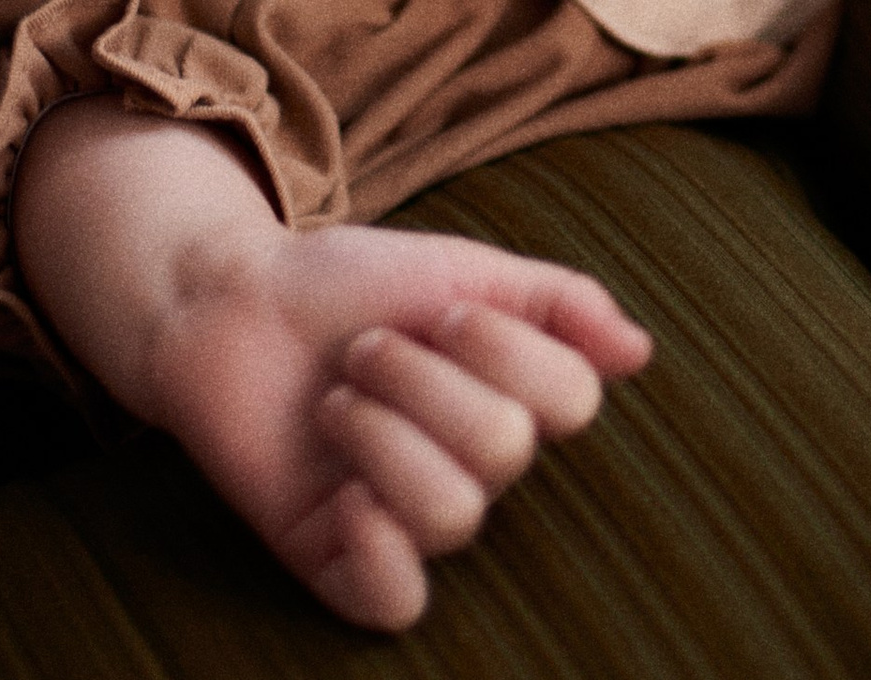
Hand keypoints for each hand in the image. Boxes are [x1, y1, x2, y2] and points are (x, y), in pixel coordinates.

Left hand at [13, 103, 651, 631]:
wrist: (230, 306)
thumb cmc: (349, 285)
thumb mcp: (460, 268)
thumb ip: (556, 301)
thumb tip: (640, 353)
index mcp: (512, 393)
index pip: (570, 403)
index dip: (507, 350)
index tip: (440, 311)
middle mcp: (472, 464)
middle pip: (505, 451)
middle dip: (423, 381)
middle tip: (365, 348)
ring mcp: (407, 517)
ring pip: (453, 514)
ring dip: (382, 436)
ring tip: (334, 401)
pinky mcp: (339, 562)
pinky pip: (396, 601)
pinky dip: (377, 550)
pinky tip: (340, 496)